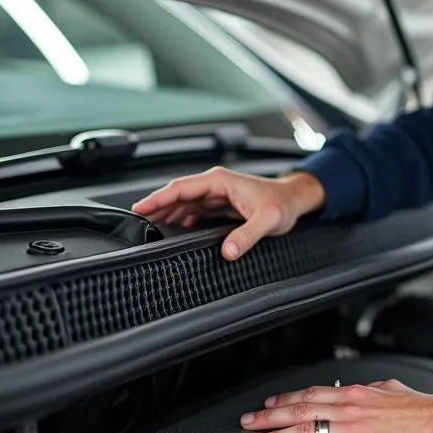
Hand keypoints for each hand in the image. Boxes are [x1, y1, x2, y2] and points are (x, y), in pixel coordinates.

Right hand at [131, 167, 325, 259]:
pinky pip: (194, 209)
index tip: (140, 208)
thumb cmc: (283, 203)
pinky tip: (174, 229)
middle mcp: (216, 184)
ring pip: (184, 202)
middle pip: (178, 194)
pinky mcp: (220, 204)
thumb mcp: (267, 220)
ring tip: (149, 227)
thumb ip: (247, 235)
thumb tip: (228, 251)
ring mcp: (217, 194)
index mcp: (221, 181)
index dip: (159, 198)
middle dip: (156, 206)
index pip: (182, 187)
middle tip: (137, 221)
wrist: (295, 200)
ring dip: (167, 212)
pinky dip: (181, 218)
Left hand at [239, 379, 432, 432]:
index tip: (270, 404)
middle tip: (248, 423)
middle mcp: (350, 409)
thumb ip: (377, 391)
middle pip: (300, 411)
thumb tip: (369, 388)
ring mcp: (352, 431)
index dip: (287, 400)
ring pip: (303, 431)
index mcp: (359, 394)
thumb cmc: (428, 411)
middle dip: (269, 417)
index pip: (313, 394)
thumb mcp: (397, 390)